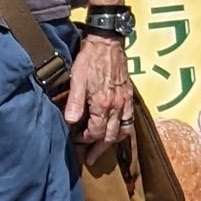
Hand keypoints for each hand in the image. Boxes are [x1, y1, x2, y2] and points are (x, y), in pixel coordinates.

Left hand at [64, 31, 133, 156]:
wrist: (107, 42)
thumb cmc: (89, 60)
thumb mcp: (77, 80)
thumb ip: (74, 102)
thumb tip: (70, 122)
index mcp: (103, 104)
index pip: (95, 132)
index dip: (85, 139)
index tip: (76, 139)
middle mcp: (117, 106)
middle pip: (110, 136)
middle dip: (99, 149)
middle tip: (91, 159)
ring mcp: (125, 101)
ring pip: (123, 130)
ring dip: (113, 142)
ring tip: (104, 147)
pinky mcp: (129, 95)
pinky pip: (130, 119)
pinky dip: (123, 129)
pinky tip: (117, 130)